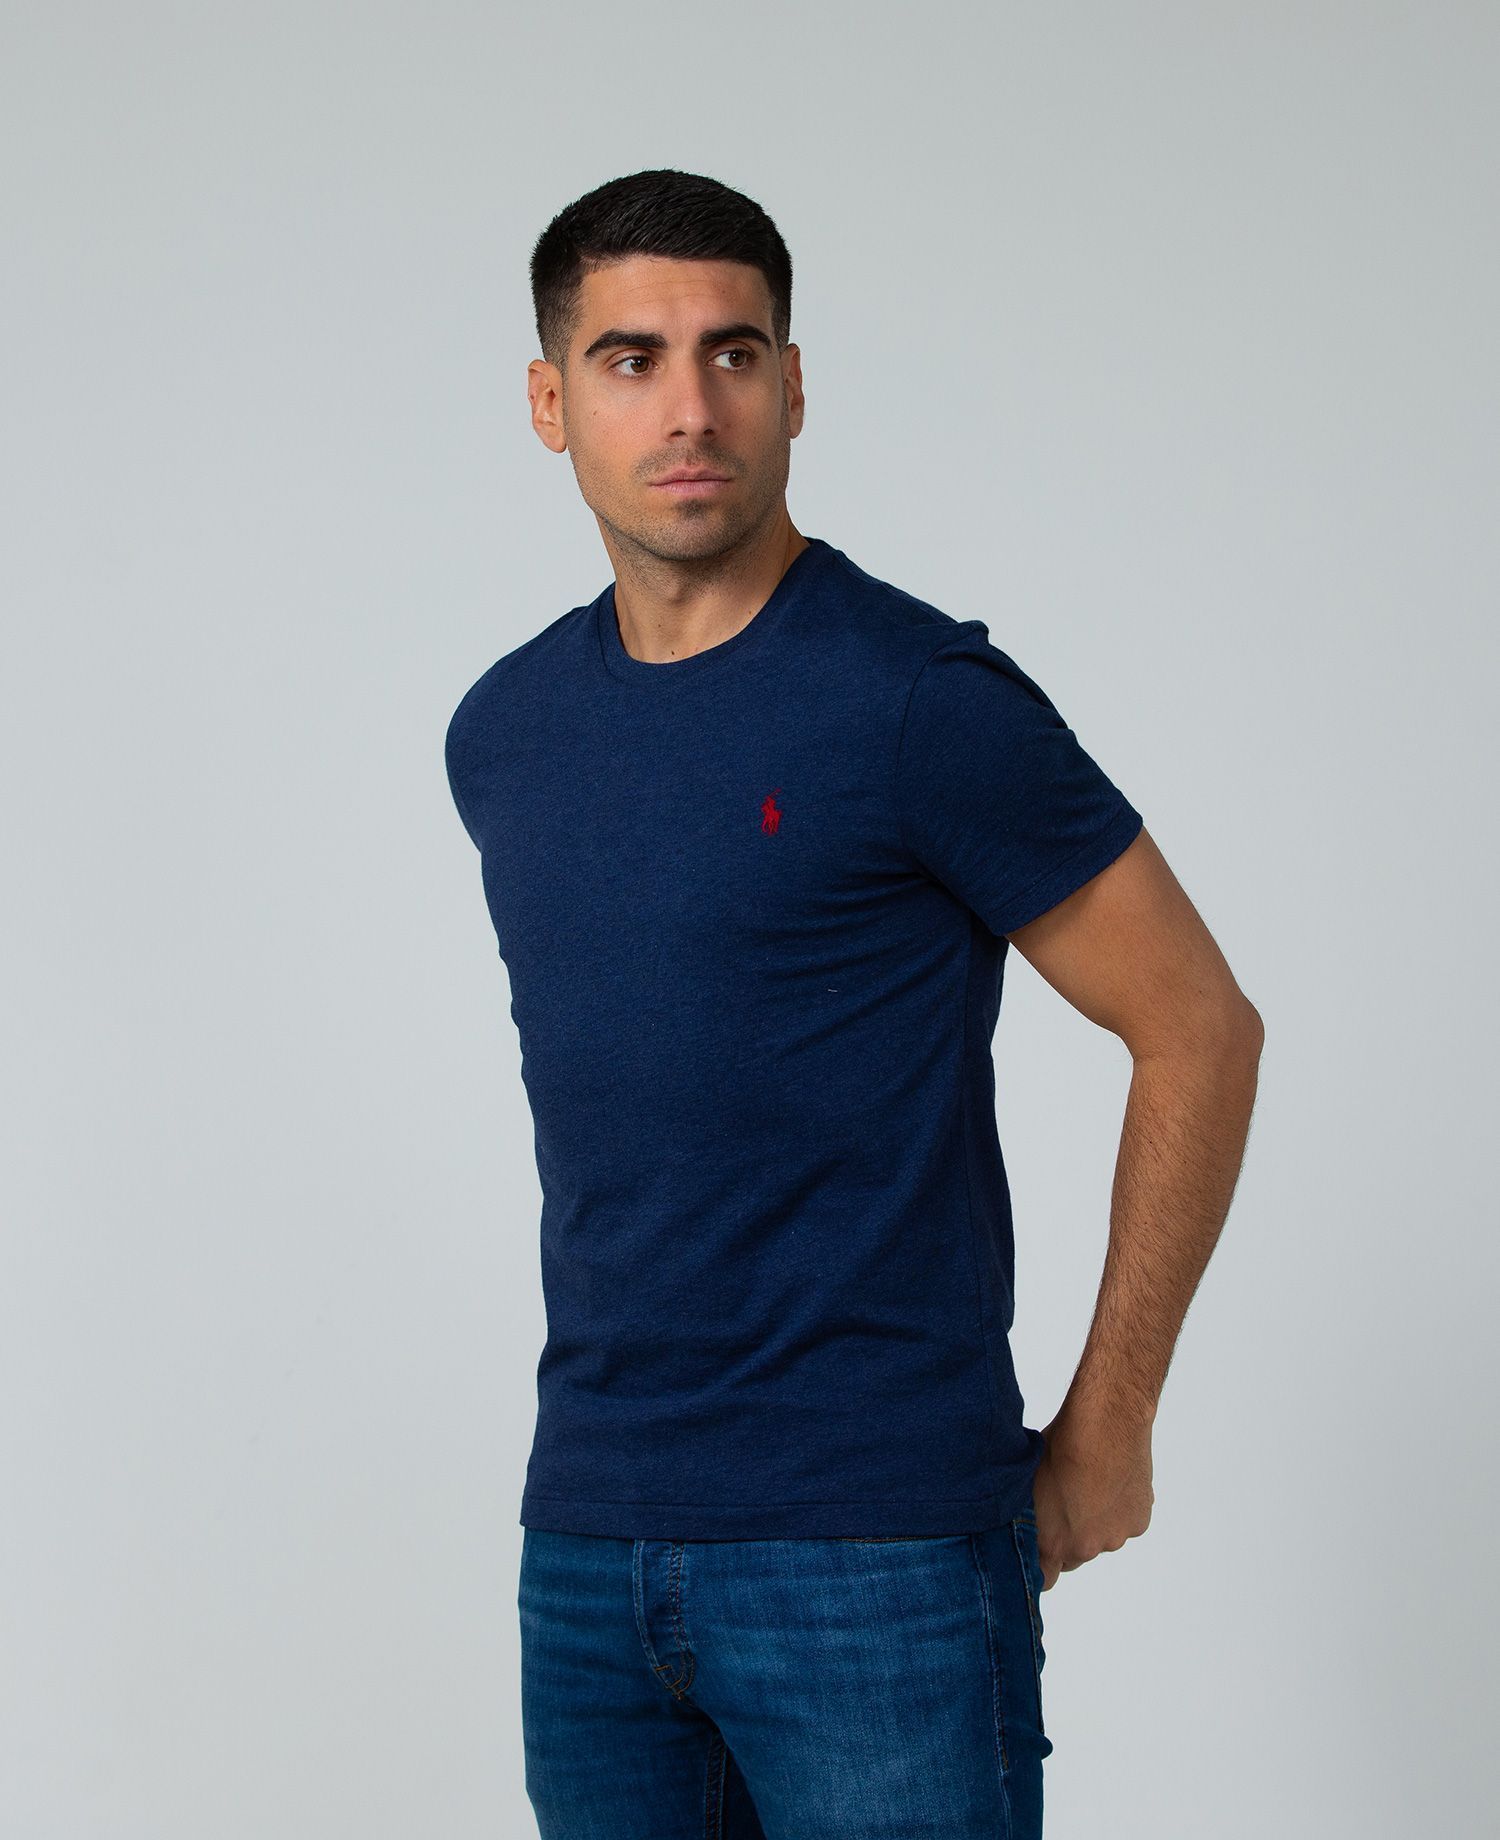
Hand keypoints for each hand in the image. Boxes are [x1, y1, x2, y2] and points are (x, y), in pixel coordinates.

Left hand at [1031, 1408, 1154, 1591]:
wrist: (1104, 1424)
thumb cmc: (1059, 1446)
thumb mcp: (1028, 1483)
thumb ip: (1024, 1518)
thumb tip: (1015, 1529)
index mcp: (1054, 1544)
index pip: (1044, 1579)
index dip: (1040, 1564)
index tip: (1038, 1547)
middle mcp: (1087, 1548)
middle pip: (1074, 1555)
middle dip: (1068, 1537)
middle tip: (1064, 1502)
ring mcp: (1117, 1536)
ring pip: (1102, 1537)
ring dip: (1096, 1521)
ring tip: (1089, 1484)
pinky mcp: (1139, 1521)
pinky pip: (1125, 1521)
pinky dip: (1120, 1508)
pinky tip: (1111, 1479)